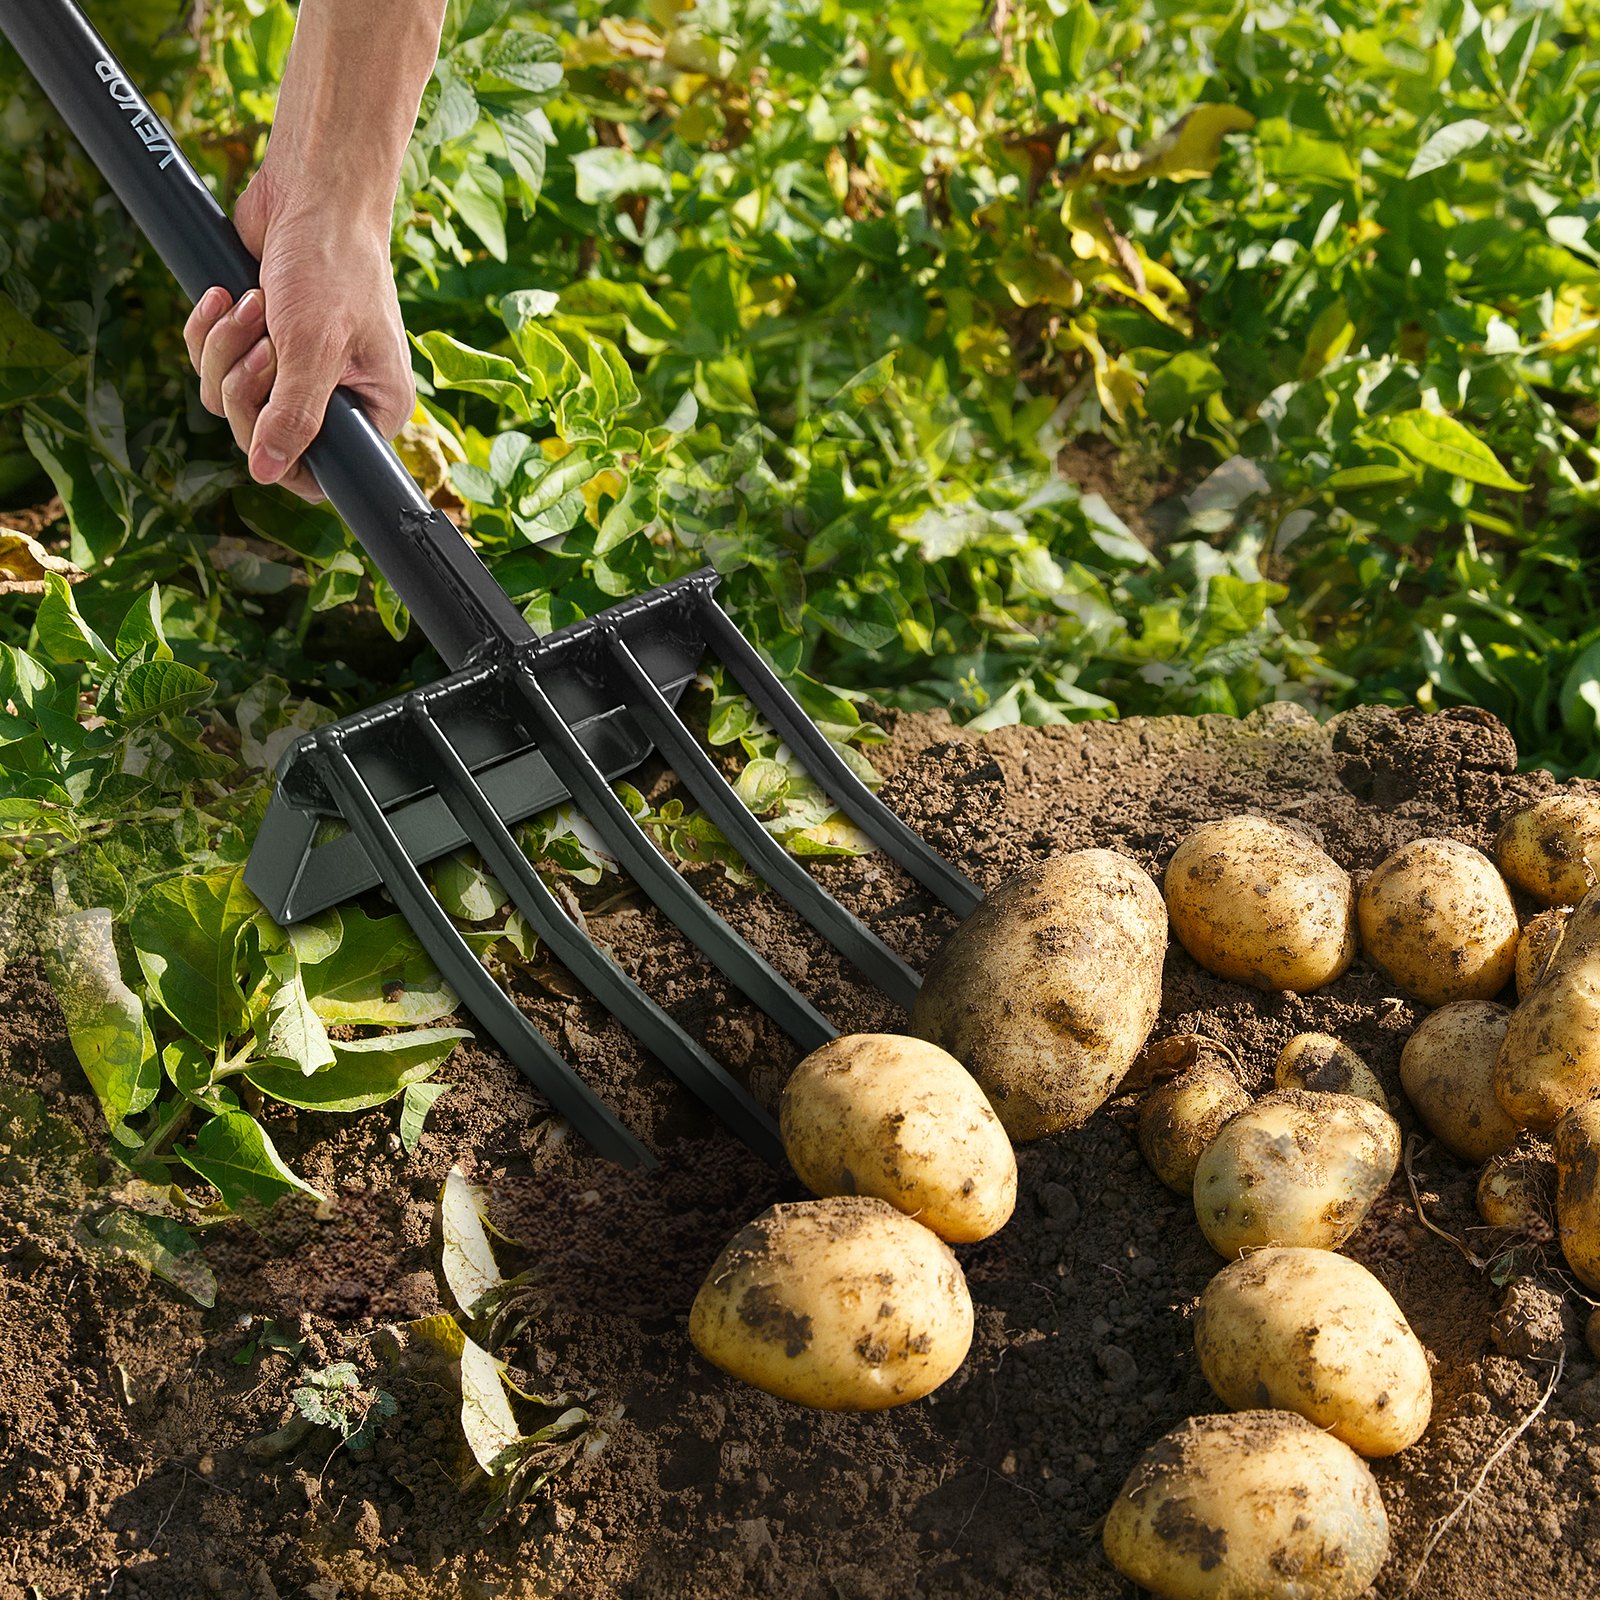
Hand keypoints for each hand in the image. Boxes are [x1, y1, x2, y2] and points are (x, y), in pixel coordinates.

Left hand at [181, 162, 413, 503]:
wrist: (311, 192)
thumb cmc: (334, 264)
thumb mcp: (315, 346)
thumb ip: (293, 415)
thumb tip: (268, 473)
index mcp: (373, 408)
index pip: (321, 469)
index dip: (281, 454)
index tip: (265, 414)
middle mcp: (336, 396)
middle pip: (263, 435)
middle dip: (246, 387)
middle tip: (264, 346)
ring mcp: (293, 369)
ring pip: (229, 399)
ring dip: (225, 350)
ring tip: (249, 304)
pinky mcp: (259, 340)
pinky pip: (213, 364)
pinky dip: (210, 331)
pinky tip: (224, 295)